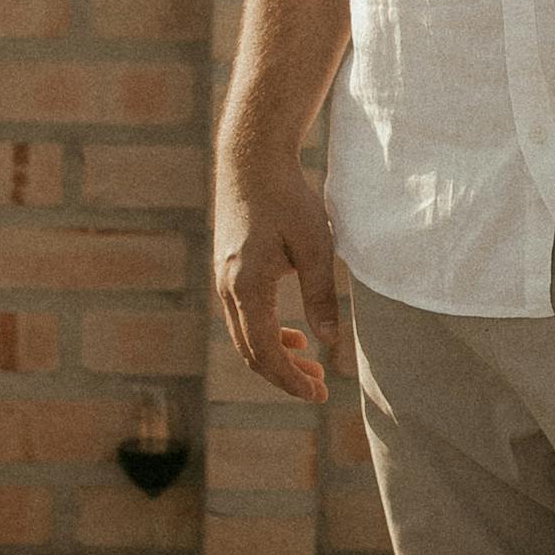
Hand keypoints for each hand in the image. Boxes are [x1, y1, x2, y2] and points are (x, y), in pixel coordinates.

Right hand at [214, 150, 340, 400]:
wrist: (250, 159)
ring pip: (245, 336)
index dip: (291, 380)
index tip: (318, 395)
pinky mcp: (227, 269)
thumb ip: (322, 296)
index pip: (266, 353)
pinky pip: (242, 316)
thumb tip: (332, 341)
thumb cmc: (287, 198)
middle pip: (251, 353)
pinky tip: (293, 333)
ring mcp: (223, 279)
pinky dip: (266, 334)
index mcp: (247, 288)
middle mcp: (227, 289)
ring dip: (276, 355)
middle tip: (319, 389)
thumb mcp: (315, 246)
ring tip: (310, 366)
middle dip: (284, 375)